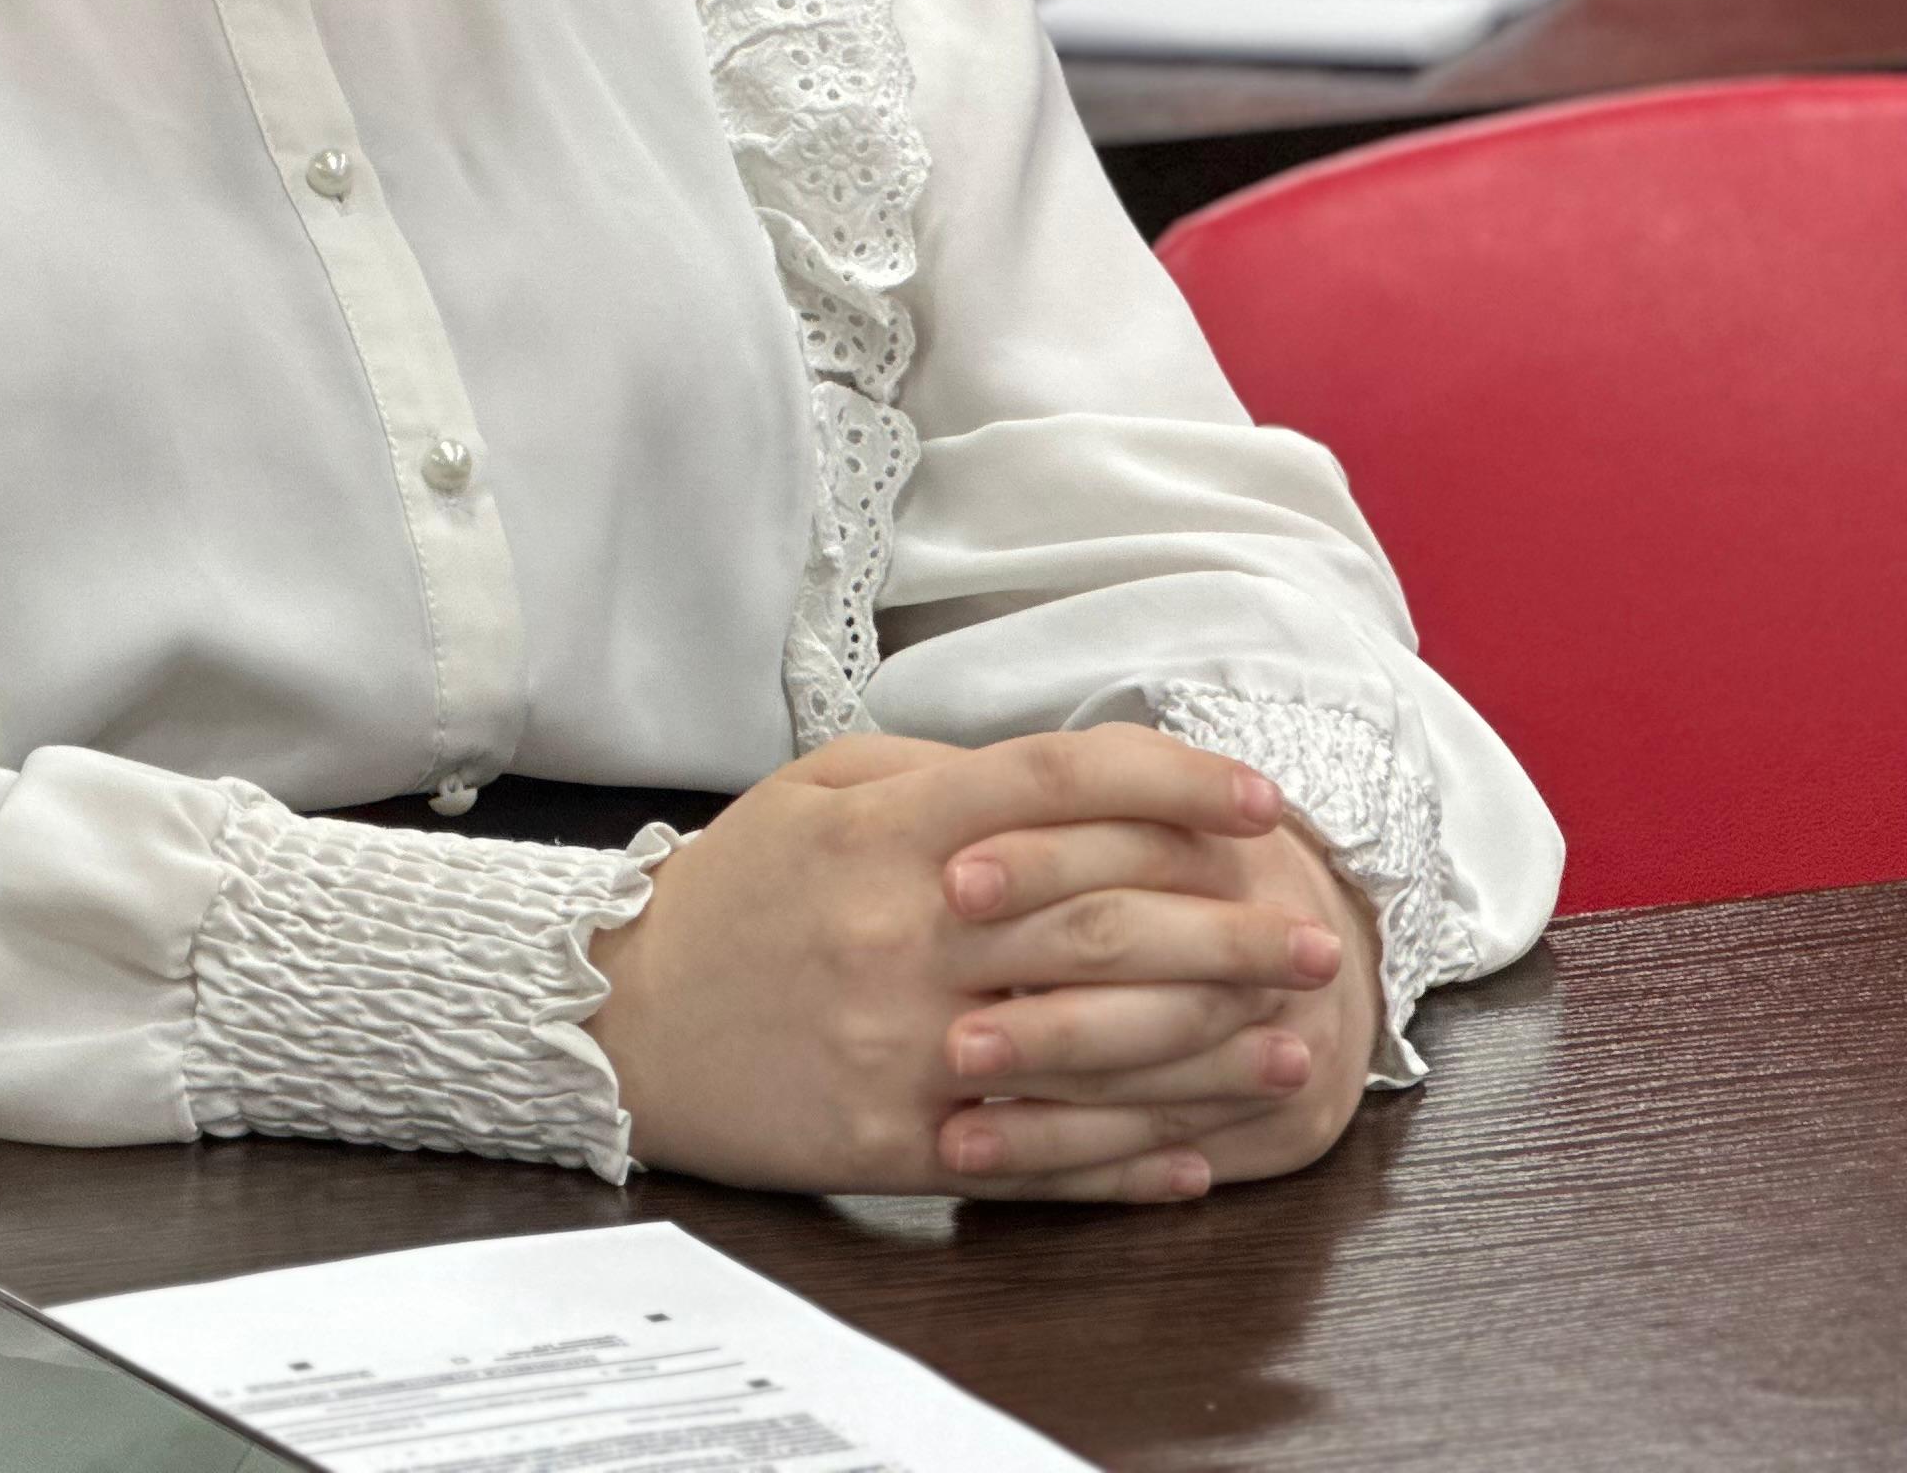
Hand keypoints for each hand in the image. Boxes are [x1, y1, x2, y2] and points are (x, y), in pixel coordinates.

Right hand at [585, 725, 1341, 1203]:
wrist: (619, 1017)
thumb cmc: (733, 893)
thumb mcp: (819, 793)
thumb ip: (943, 778)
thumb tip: (1076, 786)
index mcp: (887, 833)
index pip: (1059, 783)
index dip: (1172, 782)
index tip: (1256, 799)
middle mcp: (902, 933)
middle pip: (1102, 918)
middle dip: (1230, 925)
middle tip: (1319, 936)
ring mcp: (901, 1043)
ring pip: (1091, 1046)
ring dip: (1212, 1048)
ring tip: (1297, 1045)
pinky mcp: (892, 1139)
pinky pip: (1036, 1157)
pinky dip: (1130, 1161)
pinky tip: (1203, 1154)